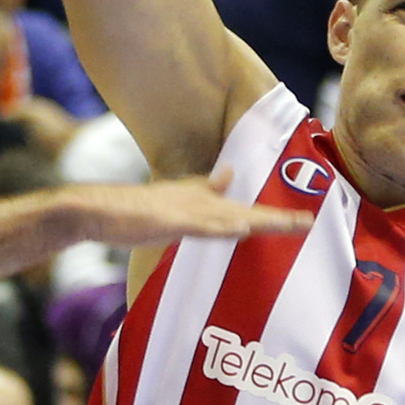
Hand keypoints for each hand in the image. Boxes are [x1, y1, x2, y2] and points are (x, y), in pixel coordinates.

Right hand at [60, 169, 314, 249]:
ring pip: (234, 219)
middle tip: (311, 223)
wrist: (94, 211)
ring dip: (263, 222)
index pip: (243, 209)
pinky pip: (203, 227)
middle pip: (247, 213)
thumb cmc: (129, 211)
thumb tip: (228, 173)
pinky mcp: (169, 222)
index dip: (271, 215)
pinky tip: (244, 230)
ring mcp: (185, 212)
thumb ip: (200, 189)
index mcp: (199, 199)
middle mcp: (198, 202)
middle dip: (279, 220)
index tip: (300, 220)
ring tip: (293, 225)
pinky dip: (224, 228)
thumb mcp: (171, 202)